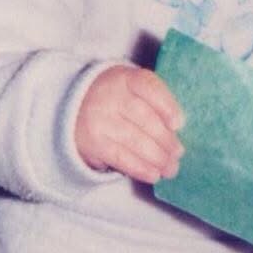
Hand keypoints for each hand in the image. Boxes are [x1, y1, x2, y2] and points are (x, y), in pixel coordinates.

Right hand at [74, 66, 184, 182]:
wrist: (74, 107)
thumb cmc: (117, 98)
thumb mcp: (132, 89)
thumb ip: (154, 102)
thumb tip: (176, 133)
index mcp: (125, 78)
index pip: (149, 87)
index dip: (167, 106)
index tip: (179, 124)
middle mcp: (110, 96)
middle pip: (145, 119)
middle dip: (166, 140)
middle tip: (178, 153)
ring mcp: (100, 119)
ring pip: (135, 141)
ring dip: (158, 158)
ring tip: (171, 168)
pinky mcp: (94, 143)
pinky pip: (121, 157)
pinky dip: (140, 168)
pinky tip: (154, 174)